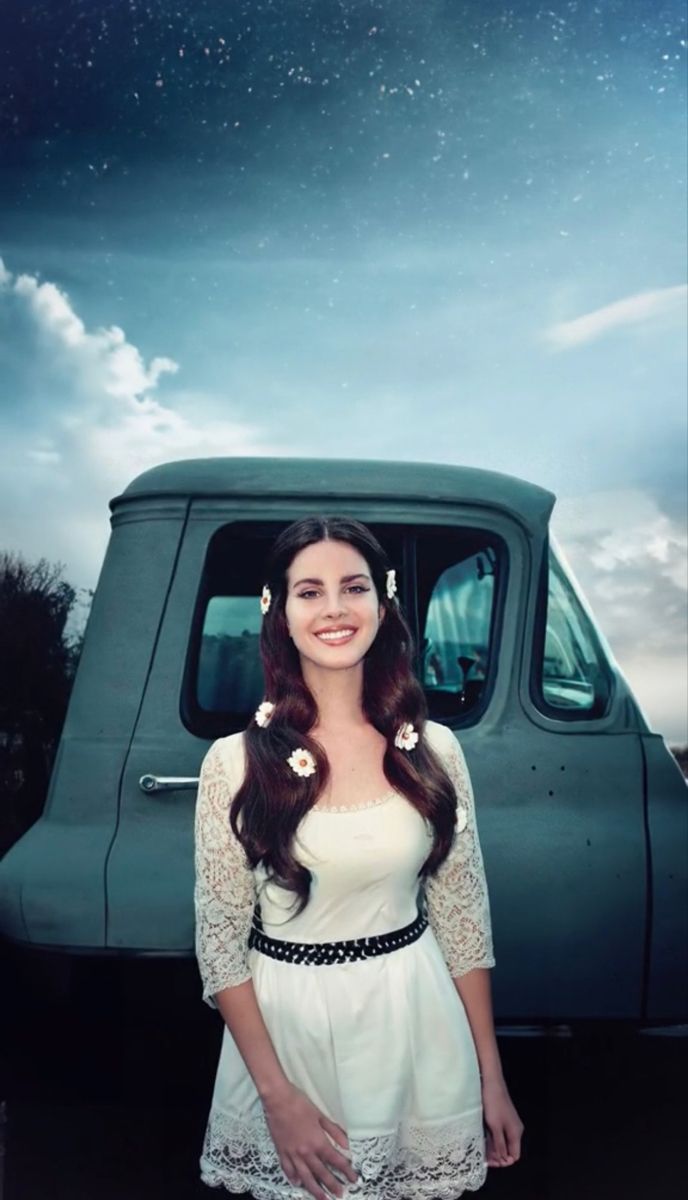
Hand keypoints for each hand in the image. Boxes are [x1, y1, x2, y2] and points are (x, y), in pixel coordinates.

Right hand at [262, 1082, 358, 1199]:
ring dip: (315, 1189)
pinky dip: (293, 1178)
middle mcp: (306, 1152)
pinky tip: (298, 1183)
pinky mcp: (281, 1152)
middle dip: (332, 1185)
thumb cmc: (300, 1104)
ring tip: (322, 1198)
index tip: (353, 1179)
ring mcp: (292, 1154)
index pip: (335, 1160)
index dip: (346, 1171)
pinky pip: (288, 1169)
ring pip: (305, 1177)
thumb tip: (347, 1144)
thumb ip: (334, 1131)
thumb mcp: (320, 1115)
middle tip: (340, 1194)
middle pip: (321, 1173)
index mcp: (317, 1141)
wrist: (278, 1099)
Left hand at [481, 1076, 523, 1166]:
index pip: (515, 1155)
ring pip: (502, 1142)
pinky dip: (491, 1139)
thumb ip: (500, 1144)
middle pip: (508, 1150)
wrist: (490, 1082)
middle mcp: (514, 1129)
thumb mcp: (495, 1127)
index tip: (491, 1162)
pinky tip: (482, 1141)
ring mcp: (507, 1123)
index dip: (504, 1161)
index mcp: (516, 1132)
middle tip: (484, 1159)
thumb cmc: (493, 1103)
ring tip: (481, 1152)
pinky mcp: (500, 1118)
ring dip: (493, 1148)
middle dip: (497, 1156)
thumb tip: (503, 1159)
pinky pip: (497, 1134)